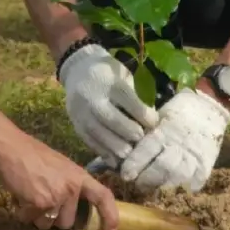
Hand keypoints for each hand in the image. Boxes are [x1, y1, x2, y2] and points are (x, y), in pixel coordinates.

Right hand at [0, 92, 119, 229]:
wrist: (10, 146)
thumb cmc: (33, 155)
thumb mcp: (60, 166)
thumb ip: (70, 185)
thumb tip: (72, 209)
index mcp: (80, 176)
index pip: (103, 197)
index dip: (110, 217)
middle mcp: (72, 187)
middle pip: (68, 222)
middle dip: (54, 217)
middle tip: (42, 198)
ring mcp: (56, 196)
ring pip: (48, 224)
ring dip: (38, 216)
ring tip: (30, 195)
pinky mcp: (39, 203)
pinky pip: (32, 220)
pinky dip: (24, 213)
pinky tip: (20, 196)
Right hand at [58, 44, 159, 165]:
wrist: (78, 69)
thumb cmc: (108, 73)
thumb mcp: (123, 76)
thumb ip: (134, 96)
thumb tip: (151, 120)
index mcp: (109, 82)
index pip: (128, 101)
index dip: (143, 114)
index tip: (154, 124)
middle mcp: (93, 96)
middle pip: (111, 118)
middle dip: (129, 132)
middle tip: (141, 140)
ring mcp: (81, 111)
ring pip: (98, 132)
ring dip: (115, 146)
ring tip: (129, 155)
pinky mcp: (75, 122)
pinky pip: (88, 139)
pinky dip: (102, 152)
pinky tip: (114, 160)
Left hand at [119, 88, 229, 192]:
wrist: (210, 107)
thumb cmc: (181, 109)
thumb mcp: (161, 115)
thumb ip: (149, 132)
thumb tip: (129, 147)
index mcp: (166, 130)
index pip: (147, 150)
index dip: (135, 164)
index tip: (125, 174)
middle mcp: (180, 145)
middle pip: (161, 168)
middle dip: (147, 179)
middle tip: (138, 184)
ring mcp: (195, 156)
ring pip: (177, 177)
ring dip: (163, 184)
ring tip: (154, 187)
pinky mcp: (206, 164)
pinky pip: (196, 181)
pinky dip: (185, 187)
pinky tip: (176, 187)